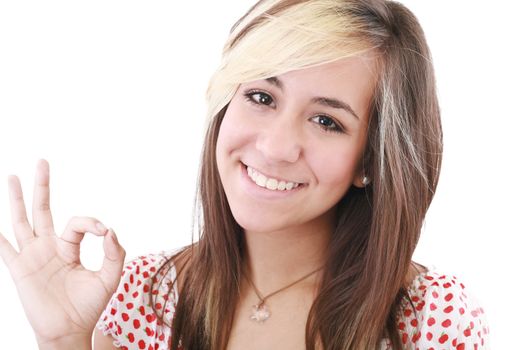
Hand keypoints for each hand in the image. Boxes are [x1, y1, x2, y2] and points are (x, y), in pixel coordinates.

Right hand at [0, 159, 125, 345]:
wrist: (70, 331)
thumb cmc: (89, 306)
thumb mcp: (109, 278)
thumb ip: (115, 254)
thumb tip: (110, 231)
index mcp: (70, 247)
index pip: (78, 224)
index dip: (91, 223)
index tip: (104, 232)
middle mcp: (49, 247)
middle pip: (44, 210)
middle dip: (43, 186)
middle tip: (42, 162)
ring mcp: (33, 257)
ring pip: (22, 221)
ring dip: (16, 200)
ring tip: (11, 176)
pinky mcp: (20, 270)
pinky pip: (4, 250)